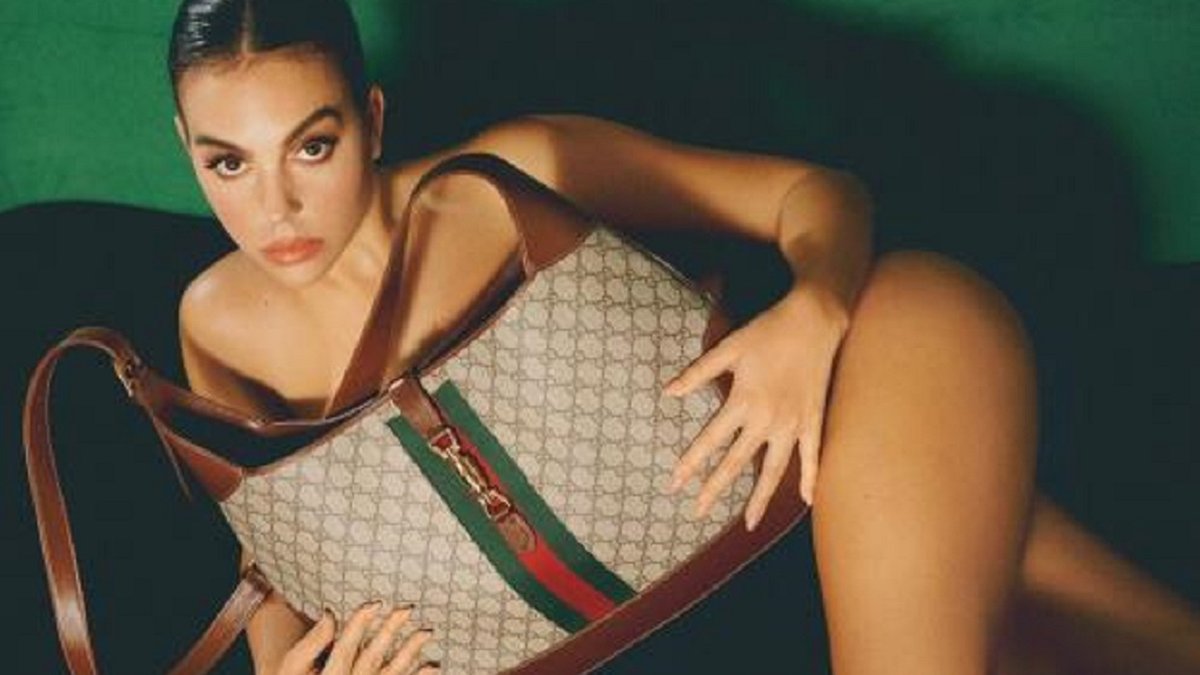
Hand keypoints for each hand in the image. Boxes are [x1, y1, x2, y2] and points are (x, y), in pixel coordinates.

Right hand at [275, 602, 438, 674]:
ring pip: (390, 674)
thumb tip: (330, 613)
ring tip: (427, 632)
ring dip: (410, 653)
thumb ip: (311, 643)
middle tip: (408, 608)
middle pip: (372, 657)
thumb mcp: (291, 667)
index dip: (360, 623)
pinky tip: (432, 665)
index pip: (346, 646)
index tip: (375, 602)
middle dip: (390, 631)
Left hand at [665, 283, 849, 529]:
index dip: (691, 463)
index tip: (674, 483)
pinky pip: (813, 456)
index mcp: (743, 400)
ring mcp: (793, 423)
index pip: (710, 440)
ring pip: (774, 469)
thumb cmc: (768, 330)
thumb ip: (698, 372)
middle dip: (715, 489)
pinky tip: (806, 502)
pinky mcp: (814, 420)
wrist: (815, 319)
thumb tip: (668, 392)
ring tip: (748, 523)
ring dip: (759, 497)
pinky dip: (809, 479)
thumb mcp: (729, 347)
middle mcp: (767, 419)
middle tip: (697, 513)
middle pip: (737, 463)